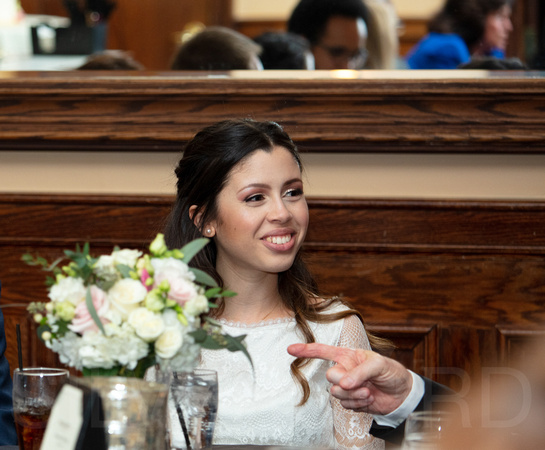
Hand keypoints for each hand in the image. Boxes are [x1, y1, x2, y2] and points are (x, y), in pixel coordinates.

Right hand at [288, 343, 412, 415]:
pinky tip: (368, 400)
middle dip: (343, 381)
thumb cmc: (391, 372)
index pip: (323, 351)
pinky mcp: (351, 401)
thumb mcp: (379, 364)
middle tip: (358, 383)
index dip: (306, 350)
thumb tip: (343, 382)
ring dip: (353, 395)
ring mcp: (347, 387)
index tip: (290, 349)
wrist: (402, 395)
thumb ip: (360, 371)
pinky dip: (358, 404)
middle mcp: (344, 370)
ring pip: (336, 393)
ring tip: (369, 392)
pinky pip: (346, 405)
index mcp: (348, 356)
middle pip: (329, 375)